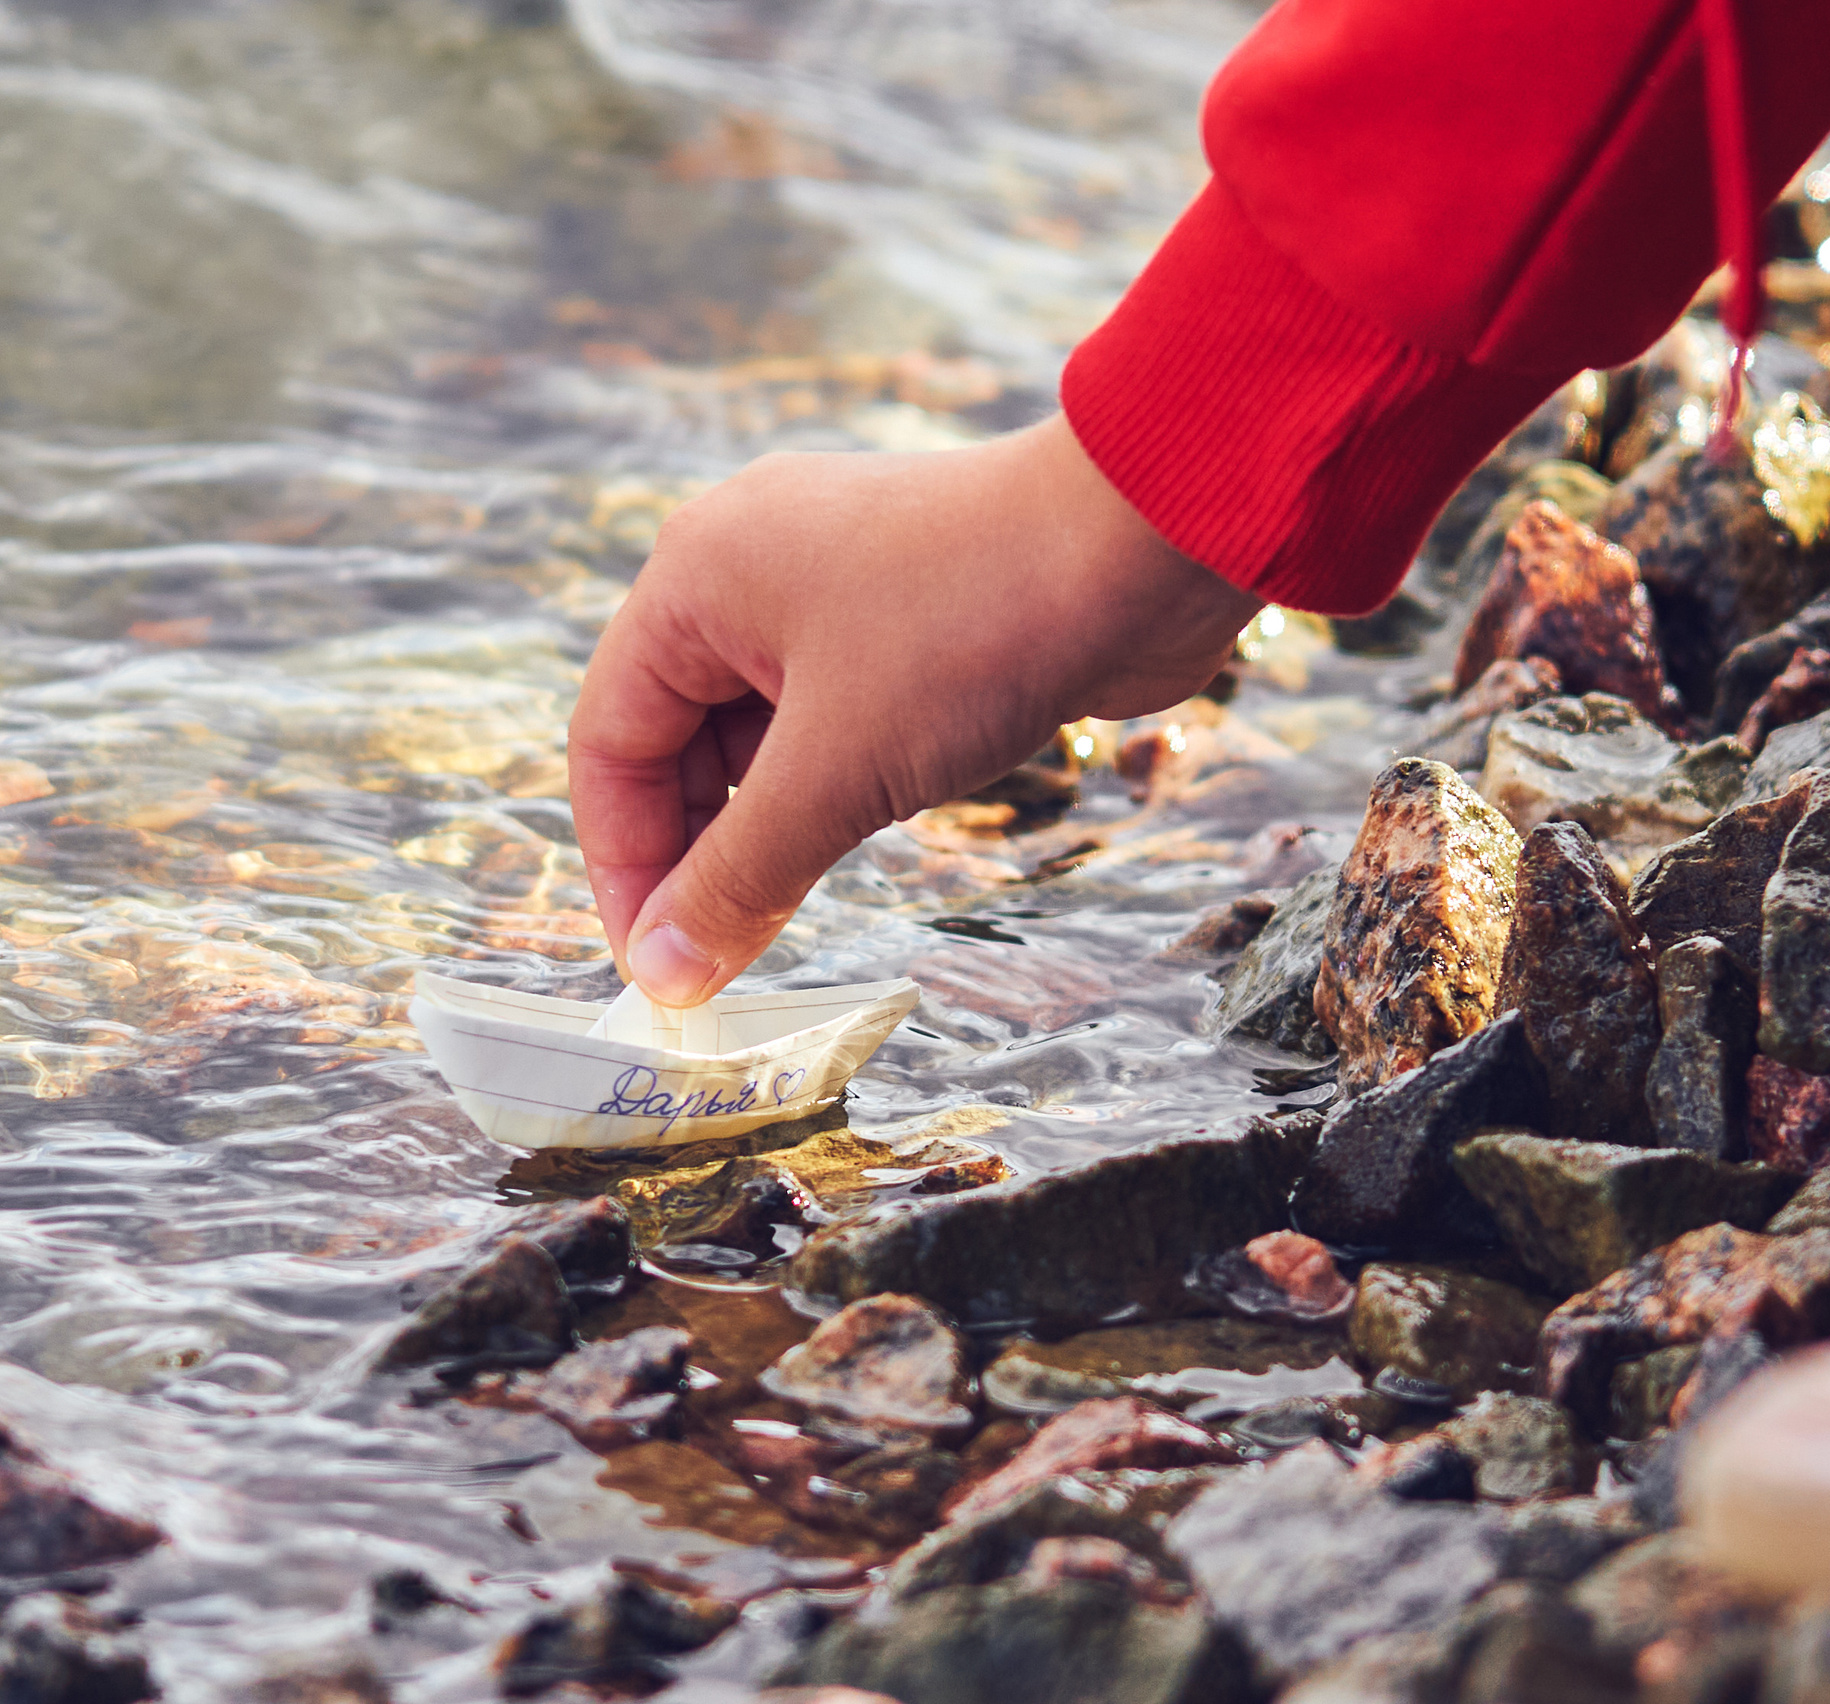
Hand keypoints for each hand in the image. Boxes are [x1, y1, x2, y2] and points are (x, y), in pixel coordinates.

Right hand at [569, 414, 1261, 1004]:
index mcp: (695, 576)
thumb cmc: (974, 629)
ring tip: (794, 905)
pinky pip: (844, 711)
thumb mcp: (837, 771)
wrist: (1145, 540)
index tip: (657, 965)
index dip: (623, 861)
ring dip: (774, 820)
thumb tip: (662, 977)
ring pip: (768, 728)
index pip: (610, 737)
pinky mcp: (916, 609)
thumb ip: (739, 876)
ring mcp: (839, 582)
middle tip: (726, 956)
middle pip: (681, 734)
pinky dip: (840, 779)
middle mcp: (753, 566)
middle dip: (700, 847)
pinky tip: (872, 827)